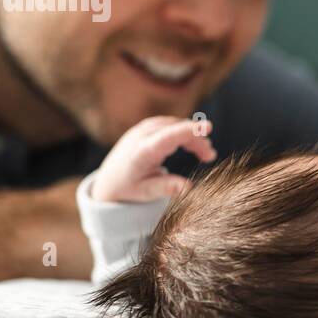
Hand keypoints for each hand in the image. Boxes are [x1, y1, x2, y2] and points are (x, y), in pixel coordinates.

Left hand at [92, 116, 216, 202]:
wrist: (107, 182)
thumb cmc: (127, 189)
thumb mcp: (145, 192)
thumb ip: (166, 188)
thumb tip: (189, 188)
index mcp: (141, 153)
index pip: (168, 137)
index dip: (188, 131)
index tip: (208, 127)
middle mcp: (140, 136)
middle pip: (175, 129)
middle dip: (196, 139)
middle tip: (210, 156)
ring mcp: (141, 129)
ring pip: (173, 125)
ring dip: (191, 136)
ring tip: (204, 154)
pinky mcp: (143, 128)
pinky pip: (168, 124)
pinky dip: (181, 133)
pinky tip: (189, 145)